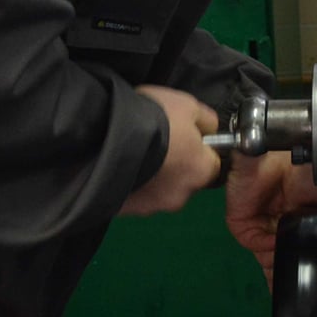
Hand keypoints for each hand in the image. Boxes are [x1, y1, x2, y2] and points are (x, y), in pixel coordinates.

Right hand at [120, 85, 220, 215]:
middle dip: (173, 165)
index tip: (185, 138)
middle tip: (157, 142)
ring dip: (150, 176)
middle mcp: (180, 196)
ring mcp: (151, 207)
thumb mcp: (188, 105)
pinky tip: (120, 164)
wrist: (105, 136)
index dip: (199, 149)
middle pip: (183, 180)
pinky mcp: (125, 211)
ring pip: (157, 191)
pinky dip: (130, 183)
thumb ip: (206, 121)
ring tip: (135, 152)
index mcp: (201, 171)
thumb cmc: (152, 119)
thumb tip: (209, 129)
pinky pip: (133, 196)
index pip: (211, 165)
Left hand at [225, 152, 316, 286]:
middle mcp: (278, 223)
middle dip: (290, 275)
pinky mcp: (242, 224)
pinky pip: (255, 246)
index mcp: (297, 218)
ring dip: (280, 269)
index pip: (298, 249)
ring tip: (294, 278)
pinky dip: (267, 253)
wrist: (284, 153)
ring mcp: (259, 225)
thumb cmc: (307, 167)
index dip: (305, 268)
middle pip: (281, 258)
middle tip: (303, 290)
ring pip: (268, 258)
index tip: (315, 284)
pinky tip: (279, 256)